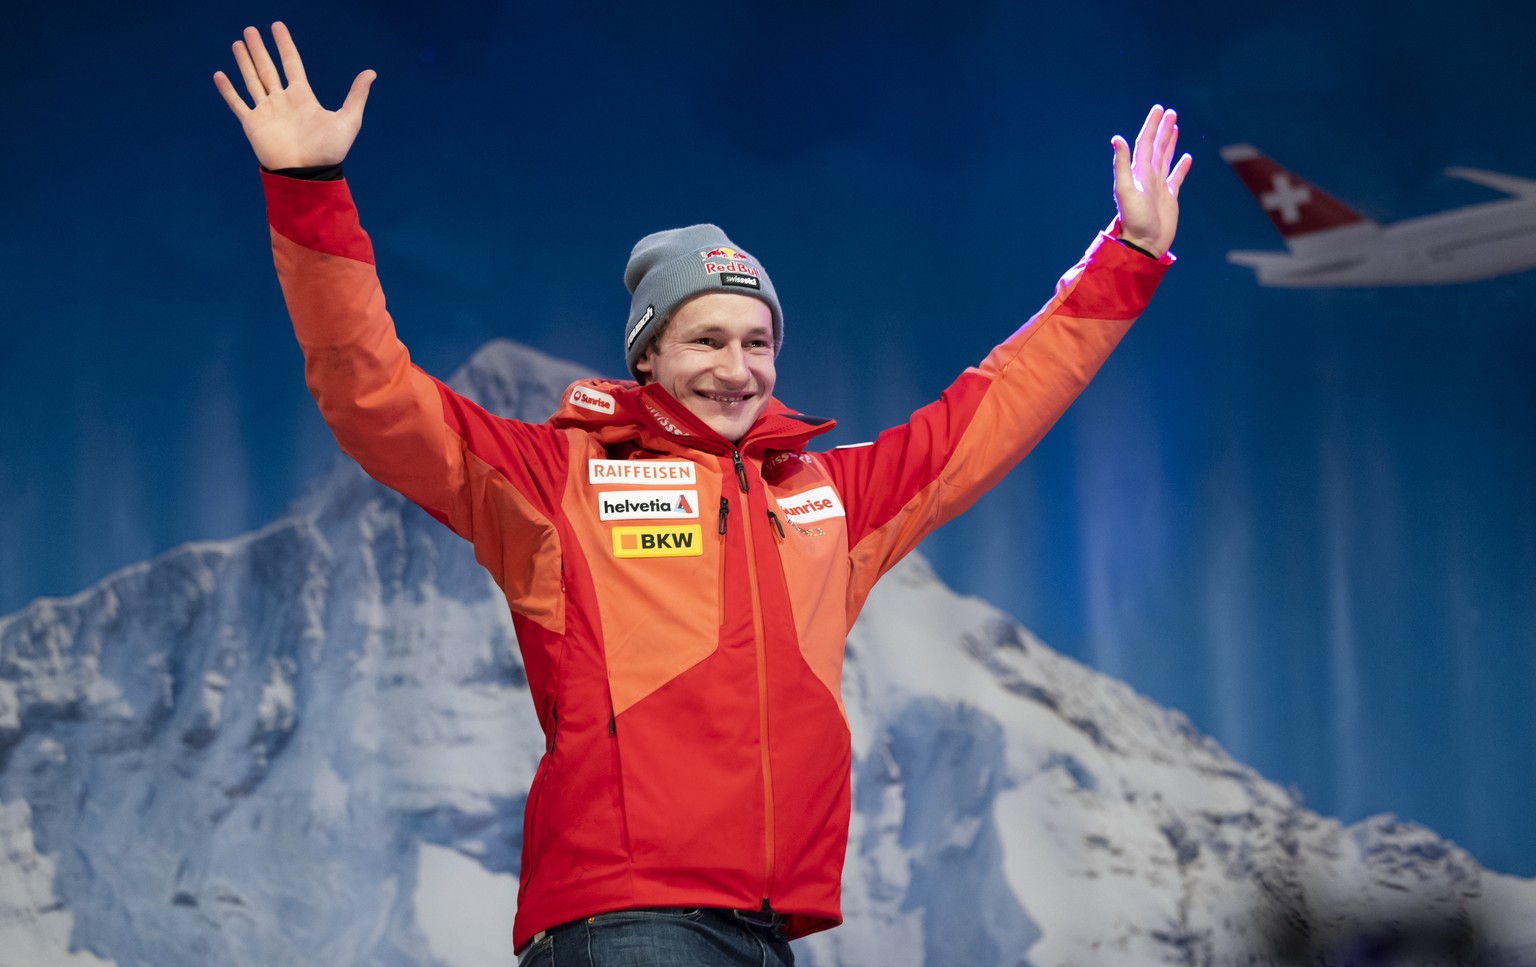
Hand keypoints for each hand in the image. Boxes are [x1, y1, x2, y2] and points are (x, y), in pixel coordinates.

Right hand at [213, 22, 374, 169]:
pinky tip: (219, 74)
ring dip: (244, 62)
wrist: (307, 174)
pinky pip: (237, 103)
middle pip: (268, 68)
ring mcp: (266, 111)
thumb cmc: (329, 151)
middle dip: (259, 49)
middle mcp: (282, 100)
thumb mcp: (348, 121)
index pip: (291, 63)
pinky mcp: (253, 124)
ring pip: (252, 80)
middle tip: (250, 29)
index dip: (284, 44)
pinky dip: (227, 90)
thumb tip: (371, 73)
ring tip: (237, 43)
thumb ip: (356, 96)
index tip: (277, 26)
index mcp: (302, 97)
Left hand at [1111, 105, 1192, 257]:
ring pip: (1165, 158)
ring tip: (1175, 127)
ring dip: (1170, 142)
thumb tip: (1117, 138)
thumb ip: (1122, 164)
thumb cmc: (1134, 218)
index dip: (1152, 125)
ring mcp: (1159, 186)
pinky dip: (1181, 167)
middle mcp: (1148, 176)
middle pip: (1157, 146)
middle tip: (1170, 112)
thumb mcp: (1125, 189)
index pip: (1146, 142)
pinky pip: (1176, 177)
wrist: (1144, 242)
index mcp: (1139, 172)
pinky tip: (1186, 157)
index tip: (1159, 109)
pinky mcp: (1169, 197)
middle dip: (1162, 129)